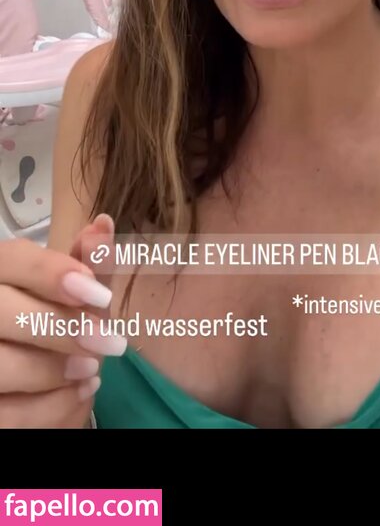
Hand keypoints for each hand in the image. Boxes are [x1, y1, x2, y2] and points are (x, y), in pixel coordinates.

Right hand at [0, 214, 123, 428]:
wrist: (20, 378)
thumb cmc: (43, 320)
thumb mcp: (63, 291)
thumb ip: (83, 263)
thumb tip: (105, 224)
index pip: (13, 260)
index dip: (53, 274)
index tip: (100, 293)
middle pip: (5, 312)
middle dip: (63, 329)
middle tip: (111, 342)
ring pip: (3, 365)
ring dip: (56, 371)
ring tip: (92, 369)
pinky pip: (10, 413)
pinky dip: (52, 406)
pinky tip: (80, 392)